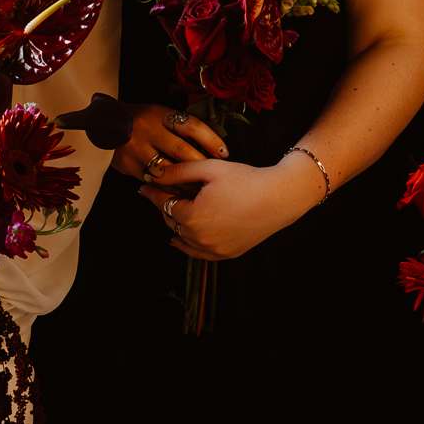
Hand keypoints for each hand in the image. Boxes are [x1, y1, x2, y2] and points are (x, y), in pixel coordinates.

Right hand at [111, 103, 226, 183]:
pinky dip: (168, 187)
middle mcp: (147, 130)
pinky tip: (179, 191)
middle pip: (182, 151)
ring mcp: (136, 149)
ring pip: (168, 170)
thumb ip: (180, 126)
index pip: (192, 126)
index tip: (224, 153)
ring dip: (186, 181)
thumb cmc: (139, 120)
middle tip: (215, 176)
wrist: (102, 123)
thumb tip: (210, 147)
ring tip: (201, 188)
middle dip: (201, 165)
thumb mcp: (159, 113)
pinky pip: (153, 181)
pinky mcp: (127, 165)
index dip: (211, 140)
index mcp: (159, 113)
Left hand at [140, 154, 310, 260]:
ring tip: (173, 211)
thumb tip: (155, 174)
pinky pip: (198, 253)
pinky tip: (179, 239)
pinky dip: (187, 245)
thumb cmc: (245, 179)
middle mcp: (199, 238)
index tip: (144, 187)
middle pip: (172, 221)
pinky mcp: (226, 254)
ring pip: (183, 238)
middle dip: (165, 207)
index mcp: (192, 216)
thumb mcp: (209, 169)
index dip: (153, 193)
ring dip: (176, 224)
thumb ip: (179, 172)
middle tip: (162, 194)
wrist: (279, 197)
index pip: (164, 204)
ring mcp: (213, 249)